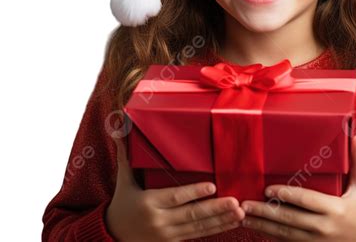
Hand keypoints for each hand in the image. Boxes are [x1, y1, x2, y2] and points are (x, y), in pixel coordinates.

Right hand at [105, 135, 244, 240]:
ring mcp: (167, 235)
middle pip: (191, 214)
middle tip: (235, 202)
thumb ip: (124, 155)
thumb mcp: (123, 180)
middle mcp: (159, 221)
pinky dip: (215, 230)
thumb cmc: (121, 203)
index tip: (213, 185)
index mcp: (148, 202)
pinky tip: (230, 224)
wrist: (112, 236)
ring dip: (221, 221)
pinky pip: (196, 235)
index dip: (194, 192)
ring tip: (239, 213)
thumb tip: (118, 128)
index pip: (175, 197)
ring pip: (197, 227)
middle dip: (215, 209)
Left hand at [239, 133, 355, 240]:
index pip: (306, 200)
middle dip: (265, 212)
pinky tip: (258, 230)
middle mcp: (324, 227)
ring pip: (285, 234)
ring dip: (263, 226)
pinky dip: (272, 237)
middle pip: (290, 219)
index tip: (268, 190)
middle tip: (245, 204)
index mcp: (335, 209)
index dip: (286, 195)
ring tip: (244, 218)